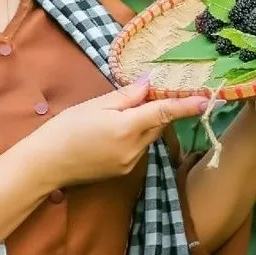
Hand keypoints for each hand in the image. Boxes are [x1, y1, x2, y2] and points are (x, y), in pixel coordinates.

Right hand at [34, 78, 208, 188]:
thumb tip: (149, 83)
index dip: (186, 105)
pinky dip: (135, 135)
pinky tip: (114, 129)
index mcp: (126, 128)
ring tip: (119, 112)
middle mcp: (134, 149)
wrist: (47, 162)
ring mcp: (130, 163)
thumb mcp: (96, 104)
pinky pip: (138, 147)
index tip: (207, 99)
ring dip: (144, 123)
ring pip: (149, 136)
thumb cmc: (67, 128)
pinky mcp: (124, 171)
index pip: (163, 113)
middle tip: (143, 93)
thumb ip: (126, 96)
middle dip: (156, 109)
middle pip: (157, 124)